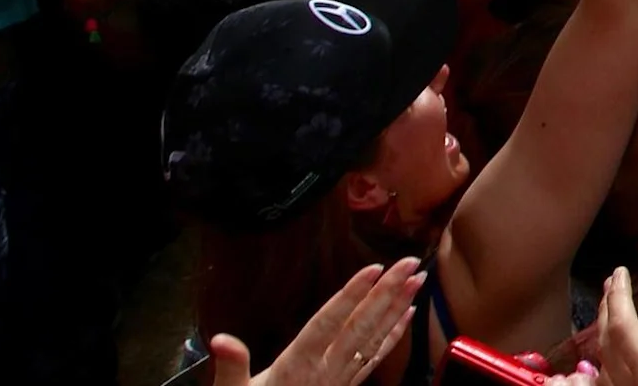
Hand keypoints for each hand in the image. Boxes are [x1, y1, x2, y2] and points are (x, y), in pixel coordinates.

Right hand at [200, 259, 424, 385]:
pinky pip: (375, 358)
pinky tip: (409, 315)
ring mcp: (341, 379)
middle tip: (410, 263)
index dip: (350, 296)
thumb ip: (231, 366)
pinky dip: (394, 335)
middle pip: (360, 326)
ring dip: (397, 308)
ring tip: (417, 280)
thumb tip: (219, 339)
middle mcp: (325, 370)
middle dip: (386, 293)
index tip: (373, 269)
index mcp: (297, 366)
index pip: (328, 324)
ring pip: (374, 339)